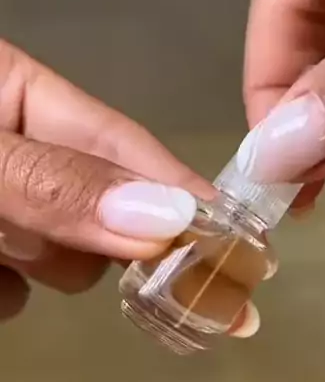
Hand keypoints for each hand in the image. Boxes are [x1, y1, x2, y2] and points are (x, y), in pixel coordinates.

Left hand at [0, 40, 258, 335]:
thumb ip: (59, 184)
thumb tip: (171, 216)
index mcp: (12, 87)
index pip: (121, 142)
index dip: (180, 191)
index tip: (244, 246)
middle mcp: (18, 146)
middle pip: (97, 208)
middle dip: (82, 235)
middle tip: (60, 253)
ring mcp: (1, 205)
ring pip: (62, 257)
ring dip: (34, 266)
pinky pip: (17, 292)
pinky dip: (3, 294)